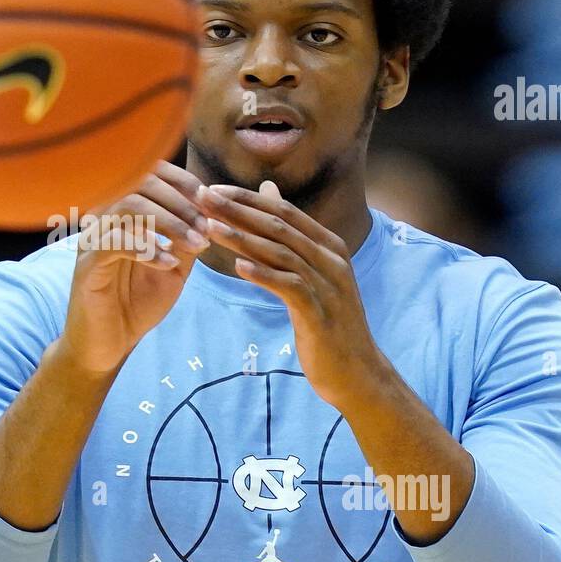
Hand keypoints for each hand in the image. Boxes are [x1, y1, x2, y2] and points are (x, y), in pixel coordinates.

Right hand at [58, 161, 208, 374]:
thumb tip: (210, 212)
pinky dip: (147, 248)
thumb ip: (186, 239)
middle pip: (139, 182)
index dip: (182, 180)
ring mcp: (92, 240)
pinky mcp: (86, 266)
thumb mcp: (173, 267)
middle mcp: (104, 218)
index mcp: (123, 213)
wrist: (110, 345)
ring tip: (194, 244)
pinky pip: (113, 242)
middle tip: (206, 226)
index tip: (210, 201)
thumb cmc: (136, 303)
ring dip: (169, 222)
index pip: (147, 173)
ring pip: (128, 206)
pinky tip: (168, 264)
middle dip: (181, 201)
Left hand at [195, 180, 388, 407]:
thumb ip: (289, 233)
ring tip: (210, 227)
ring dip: (243, 238)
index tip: (212, 189)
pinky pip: (290, 288)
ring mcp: (328, 286)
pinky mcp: (319, 314)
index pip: (284, 211)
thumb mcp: (311, 272)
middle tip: (203, 196)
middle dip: (239, 209)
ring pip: (281, 253)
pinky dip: (264, 276)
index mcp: (329, 246)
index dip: (247, 198)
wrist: (357, 372)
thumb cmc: (327, 320)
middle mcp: (331, 260)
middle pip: (279, 226)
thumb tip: (268, 190)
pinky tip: (238, 269)